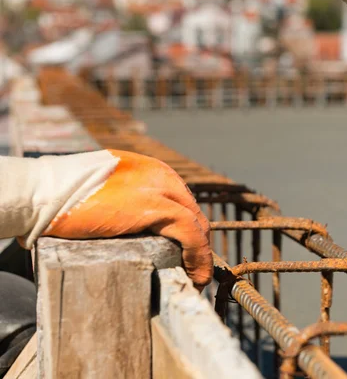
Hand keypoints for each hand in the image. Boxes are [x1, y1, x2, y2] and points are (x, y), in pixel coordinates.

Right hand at [1, 150, 211, 288]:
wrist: (43, 192)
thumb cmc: (64, 196)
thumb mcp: (106, 193)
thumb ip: (126, 203)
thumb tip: (134, 228)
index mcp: (151, 171)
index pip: (182, 203)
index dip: (188, 232)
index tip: (186, 254)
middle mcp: (161, 175)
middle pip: (193, 213)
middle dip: (197, 245)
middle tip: (192, 270)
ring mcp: (161, 189)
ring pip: (197, 225)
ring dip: (200, 255)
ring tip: (194, 279)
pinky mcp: (156, 208)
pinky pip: (191, 236)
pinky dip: (198, 258)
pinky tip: (195, 277)